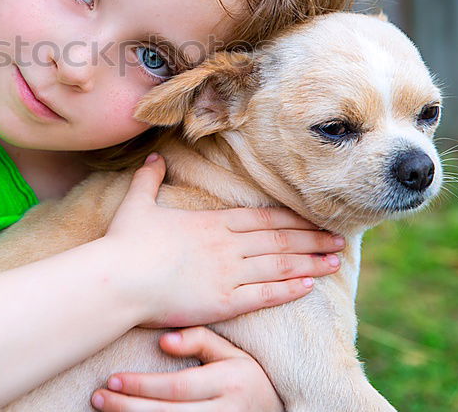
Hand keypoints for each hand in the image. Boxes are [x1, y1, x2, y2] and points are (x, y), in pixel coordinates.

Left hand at [91, 326, 282, 410]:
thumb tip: (164, 341)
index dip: (142, 385)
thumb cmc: (248, 379)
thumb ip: (201, 340)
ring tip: (104, 409)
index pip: (177, 387)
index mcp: (229, 383)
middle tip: (99, 396)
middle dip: (127, 407)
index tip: (113, 378)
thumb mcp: (233, 354)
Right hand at [104, 153, 344, 327]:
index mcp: (213, 223)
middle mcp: (227, 245)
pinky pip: (264, 295)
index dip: (293, 220)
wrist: (118, 280)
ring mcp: (228, 274)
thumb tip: (154, 157)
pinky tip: (309, 286)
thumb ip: (149, 179)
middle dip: (312, 239)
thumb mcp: (137, 203)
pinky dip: (288, 289)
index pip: (263, 219)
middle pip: (280, 240)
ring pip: (279, 266)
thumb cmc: (124, 243)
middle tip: (339, 239)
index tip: (314, 220)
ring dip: (310, 263)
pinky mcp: (224, 301)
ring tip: (335, 261)